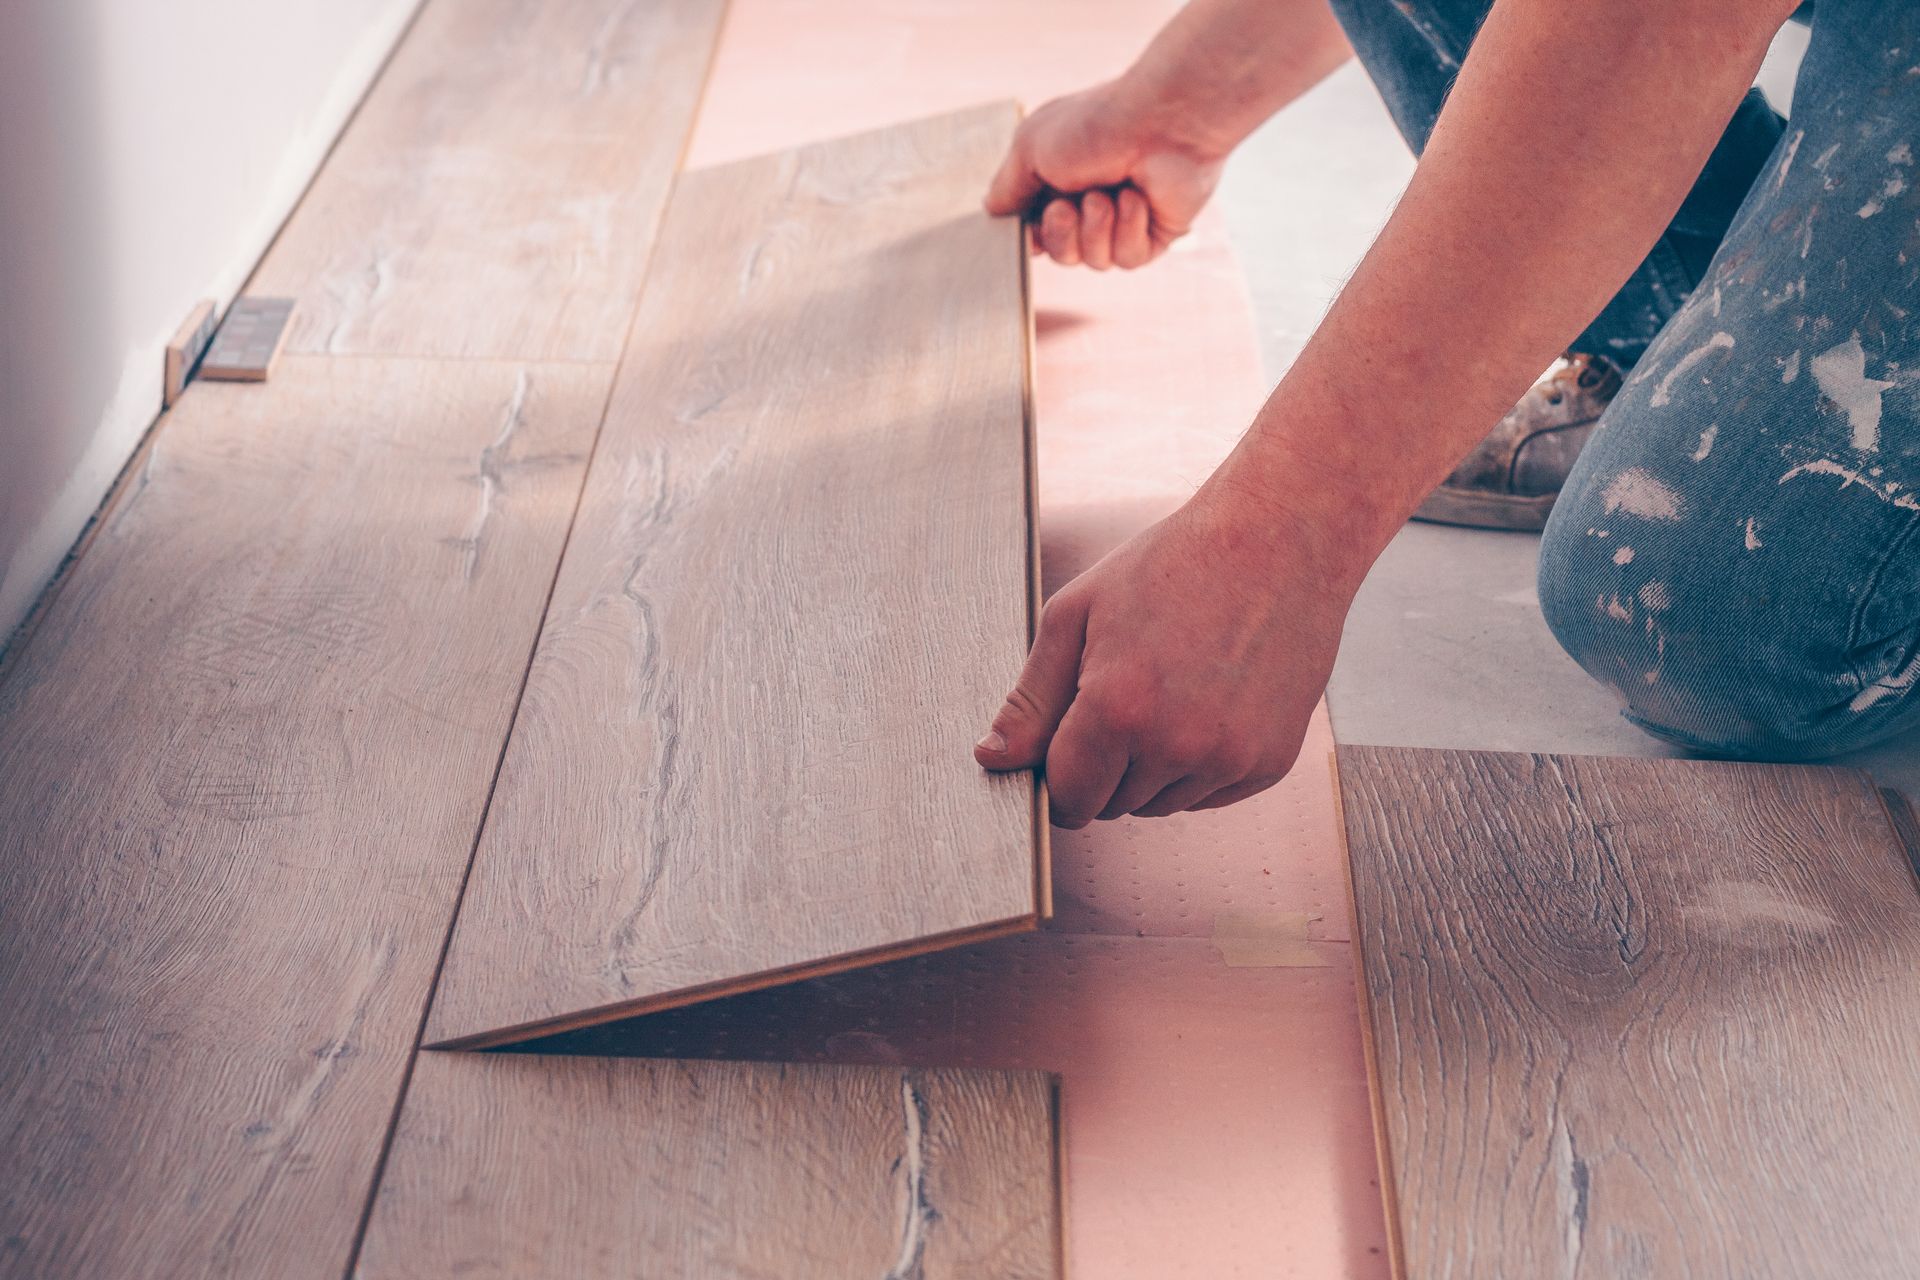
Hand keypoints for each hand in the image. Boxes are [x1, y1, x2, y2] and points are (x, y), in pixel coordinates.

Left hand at [974, 481, 1350, 825]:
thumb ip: (1030, 699)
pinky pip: (1209, 796)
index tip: (1063, 749)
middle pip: (1112, 805)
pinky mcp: (1269, 763)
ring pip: (1161, 805)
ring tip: (1169, 690)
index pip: (1067, 796)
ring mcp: (1230, 758)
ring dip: (1151, 768)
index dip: (1057, 776)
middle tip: (1125, 693)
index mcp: (1118, 709)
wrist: (1277, 539)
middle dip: (1104, 767)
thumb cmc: (1174, 564)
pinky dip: (1198, 765)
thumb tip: (992, 757)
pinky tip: (1207, 702)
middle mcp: (1177, 745)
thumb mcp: (1077, 615)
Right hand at [984, 82, 1224, 269]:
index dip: (1031, 233)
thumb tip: (991, 211)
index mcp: (1060, 181)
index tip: (1030, 221)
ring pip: (1092, 261)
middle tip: (1069, 204)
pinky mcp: (1155, 235)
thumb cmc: (1095, 125)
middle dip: (1060, 233)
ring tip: (1110, 193)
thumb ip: (1007, 186)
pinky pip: (1127, 260)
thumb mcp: (1030, 148)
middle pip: (1060, 253)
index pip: (1035, 231)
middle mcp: (1091, 203)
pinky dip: (1127, 230)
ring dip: (1095, 227)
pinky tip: (1137, 198)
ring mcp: (1124, 221)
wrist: (1162, 121)